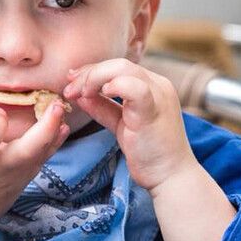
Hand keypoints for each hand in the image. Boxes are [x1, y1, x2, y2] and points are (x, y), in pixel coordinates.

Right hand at [0, 102, 69, 240]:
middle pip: (28, 150)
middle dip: (47, 126)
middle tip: (55, 105)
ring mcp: (11, 181)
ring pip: (39, 157)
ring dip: (54, 135)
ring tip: (61, 114)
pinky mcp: (18, 188)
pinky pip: (37, 164)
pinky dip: (49, 147)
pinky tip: (59, 132)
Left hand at [63, 59, 196, 192]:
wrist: (171, 176)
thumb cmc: (148, 152)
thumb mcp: (121, 124)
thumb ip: (104, 108)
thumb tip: (81, 95)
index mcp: (152, 85)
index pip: (118, 67)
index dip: (91, 71)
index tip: (71, 81)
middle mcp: (158, 85)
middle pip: (117, 64)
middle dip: (88, 74)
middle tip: (69, 90)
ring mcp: (158, 95)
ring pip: (122, 69)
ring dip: (94, 78)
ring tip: (78, 93)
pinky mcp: (153, 110)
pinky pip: (134, 87)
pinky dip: (114, 86)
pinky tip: (98, 94)